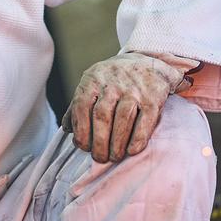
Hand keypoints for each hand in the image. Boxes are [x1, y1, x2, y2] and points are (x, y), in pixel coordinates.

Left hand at [62, 52, 186, 162]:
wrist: (149, 62)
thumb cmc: (115, 80)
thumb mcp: (93, 83)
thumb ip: (78, 104)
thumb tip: (67, 129)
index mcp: (94, 79)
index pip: (82, 106)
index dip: (81, 130)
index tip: (84, 147)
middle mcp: (113, 83)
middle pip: (102, 116)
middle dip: (99, 142)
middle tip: (100, 158)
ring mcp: (134, 89)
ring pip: (122, 118)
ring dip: (117, 143)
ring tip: (115, 157)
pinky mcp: (153, 97)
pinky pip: (145, 120)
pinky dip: (138, 138)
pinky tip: (132, 150)